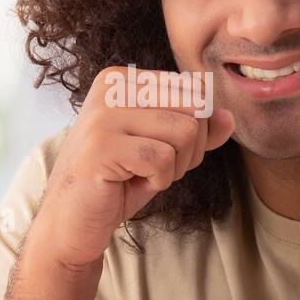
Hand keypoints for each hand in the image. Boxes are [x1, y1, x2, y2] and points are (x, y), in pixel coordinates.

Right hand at [26, 66, 234, 270]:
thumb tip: (229, 117)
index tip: (159, 151)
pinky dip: (158, 180)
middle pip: (194, 108)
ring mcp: (103, 114)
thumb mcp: (163, 150)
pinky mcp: (101, 146)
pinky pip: (163, 159)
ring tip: (141, 175)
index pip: (194, 89)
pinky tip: (130, 183)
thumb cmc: (116, 182)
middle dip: (189, 149)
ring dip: (174, 167)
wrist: (70, 221)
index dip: (194, 129)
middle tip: (154, 168)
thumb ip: (196, 131)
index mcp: (123, 78)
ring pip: (185, 132)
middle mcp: (111, 86)